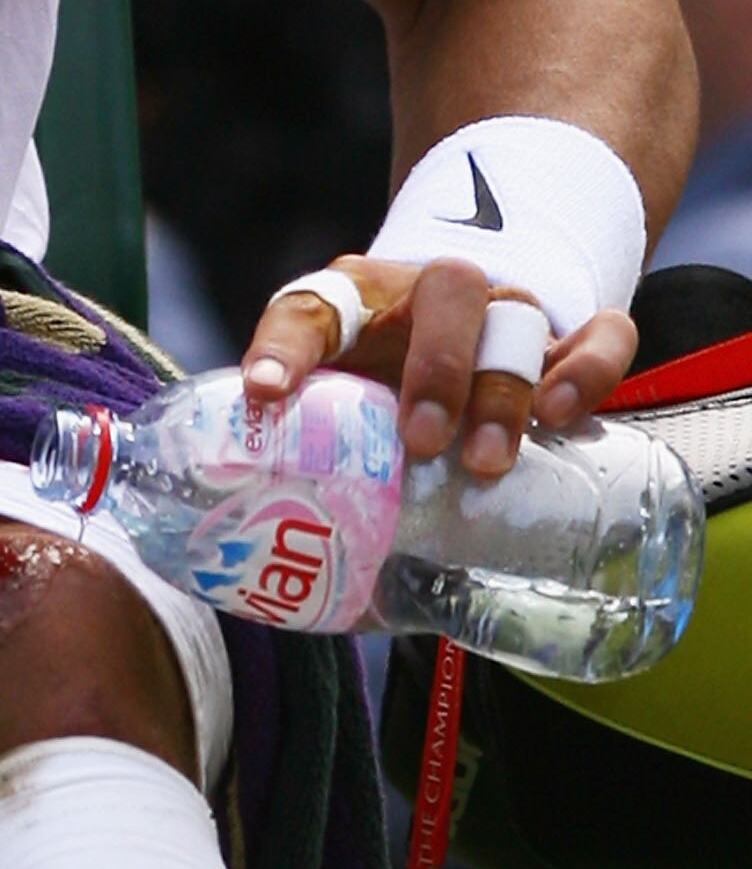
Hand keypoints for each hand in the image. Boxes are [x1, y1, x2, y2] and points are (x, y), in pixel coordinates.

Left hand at [241, 254, 636, 477]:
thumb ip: (318, 468)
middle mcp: (431, 296)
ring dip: (504, 388)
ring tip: (486, 462)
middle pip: (446, 292)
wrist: (456, 343)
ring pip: (518, 316)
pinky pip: (602, 334)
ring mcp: (504, 313)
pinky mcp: (567, 343)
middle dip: (437, 368)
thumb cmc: (384, 391)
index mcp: (356, 305)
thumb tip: (282, 577)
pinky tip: (564, 416)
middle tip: (422, 441)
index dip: (284, 349)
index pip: (311, 311)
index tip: (265, 392)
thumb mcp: (344, 412)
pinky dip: (589, 369)